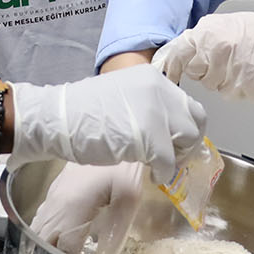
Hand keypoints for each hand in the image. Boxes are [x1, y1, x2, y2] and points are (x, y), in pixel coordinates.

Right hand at [9, 67, 206, 181]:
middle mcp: (158, 90)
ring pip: (187, 139)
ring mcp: (154, 111)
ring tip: (161, 166)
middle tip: (173, 158)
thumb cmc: (84, 112)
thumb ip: (148, 106)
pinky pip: (168, 160)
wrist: (59, 118)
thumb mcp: (124, 96)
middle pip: (194, 122)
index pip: (189, 105)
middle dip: (188, 144)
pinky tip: (154, 174)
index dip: (187, 128)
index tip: (177, 144)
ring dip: (177, 158)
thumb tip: (169, 129)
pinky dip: (164, 172)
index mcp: (153, 78)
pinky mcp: (147, 135)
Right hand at [27, 162, 142, 250]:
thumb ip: (115, 232)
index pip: (63, 251)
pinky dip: (44, 231)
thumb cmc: (123, 165)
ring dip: (44, 246)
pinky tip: (54, 237)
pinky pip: (41, 216)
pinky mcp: (56, 189)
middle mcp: (57, 207)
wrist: (113, 132)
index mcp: (74, 213)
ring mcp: (54, 197)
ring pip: (39, 229)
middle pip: (43, 242)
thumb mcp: (128, 200)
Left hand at [153, 12, 253, 101]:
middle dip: (203, 70)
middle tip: (221, 62)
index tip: (171, 70)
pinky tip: (247, 74)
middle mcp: (215, 51)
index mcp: (210, 32)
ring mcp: (227, 71)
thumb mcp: (230, 24)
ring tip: (239, 65)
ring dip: (220, 79)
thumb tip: (185, 47)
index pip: (179, 52)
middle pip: (194, 71)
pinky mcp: (238, 88)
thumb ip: (206, 36)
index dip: (174, 64)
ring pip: (210, 84)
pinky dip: (235, 86)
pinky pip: (227, 92)